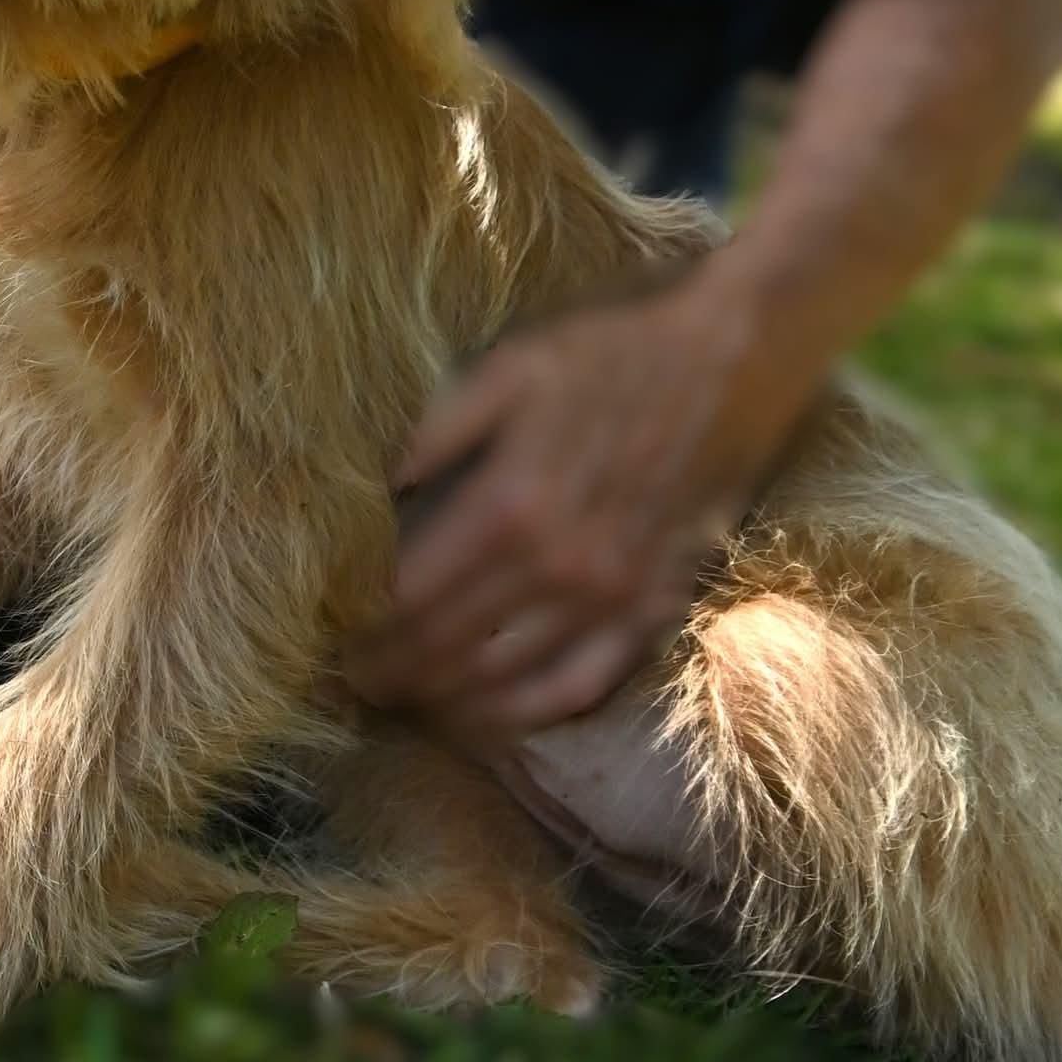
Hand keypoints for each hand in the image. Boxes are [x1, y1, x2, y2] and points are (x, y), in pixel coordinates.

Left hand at [347, 258, 822, 739]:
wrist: (734, 352)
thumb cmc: (613, 349)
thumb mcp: (509, 367)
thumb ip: (434, 432)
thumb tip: (364, 485)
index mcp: (511, 504)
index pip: (410, 595)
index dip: (361, 625)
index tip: (327, 634)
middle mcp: (560, 566)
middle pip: (447, 646)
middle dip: (389, 670)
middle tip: (348, 679)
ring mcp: (613, 597)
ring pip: (504, 678)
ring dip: (442, 698)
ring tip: (401, 698)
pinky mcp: (656, 607)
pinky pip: (581, 685)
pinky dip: (525, 711)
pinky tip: (488, 713)